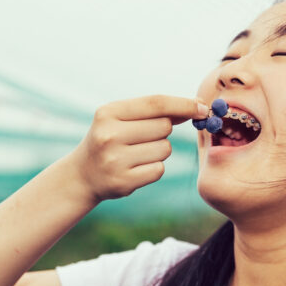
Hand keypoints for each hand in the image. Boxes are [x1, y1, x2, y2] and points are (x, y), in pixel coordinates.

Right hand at [68, 95, 208, 201]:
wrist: (82, 175)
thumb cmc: (109, 140)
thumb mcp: (119, 119)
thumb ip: (152, 111)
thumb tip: (195, 107)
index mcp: (108, 113)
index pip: (156, 103)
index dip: (183, 104)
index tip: (202, 107)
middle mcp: (110, 135)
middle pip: (164, 126)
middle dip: (163, 131)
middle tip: (143, 137)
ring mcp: (116, 160)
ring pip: (164, 149)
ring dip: (159, 151)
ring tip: (136, 154)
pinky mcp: (124, 181)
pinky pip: (159, 169)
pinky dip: (153, 168)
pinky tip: (135, 168)